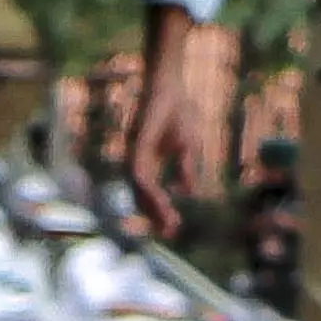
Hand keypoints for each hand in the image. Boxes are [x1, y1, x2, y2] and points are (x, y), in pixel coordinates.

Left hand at [126, 4, 231, 239]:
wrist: (169, 86)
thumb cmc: (176, 111)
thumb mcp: (186, 146)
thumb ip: (184, 169)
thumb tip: (187, 192)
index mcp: (145, 164)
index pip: (150, 194)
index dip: (161, 211)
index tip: (173, 229)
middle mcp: (134, 163)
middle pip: (141, 197)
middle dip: (156, 216)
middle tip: (169, 234)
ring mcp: (132, 156)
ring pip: (139, 190)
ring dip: (153, 207)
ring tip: (167, 223)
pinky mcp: (135, 147)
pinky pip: (140, 174)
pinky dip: (149, 189)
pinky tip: (160, 199)